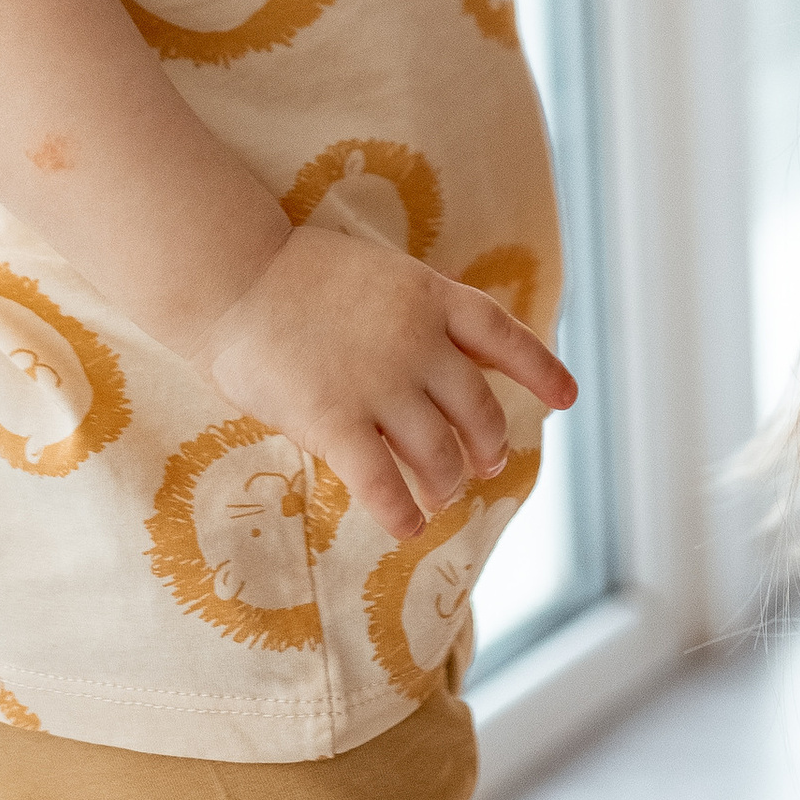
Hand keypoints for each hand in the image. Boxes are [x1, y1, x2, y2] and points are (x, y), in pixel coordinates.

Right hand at [202, 222, 575, 536]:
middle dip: (488, 444)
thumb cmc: (293, 273)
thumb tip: (446, 360)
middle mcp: (418, 341)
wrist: (232, 274)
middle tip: (485, 462)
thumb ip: (416, 314)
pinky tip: (407, 526)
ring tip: (440, 494)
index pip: (504, 335)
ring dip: (445, 482)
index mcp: (430, 295)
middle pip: (477, 408)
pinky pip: (384, 484)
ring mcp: (380, 382)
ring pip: (439, 454)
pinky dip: (402, 512)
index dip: (541, 369)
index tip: (567, 398)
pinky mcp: (336, 420)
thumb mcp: (376, 273)